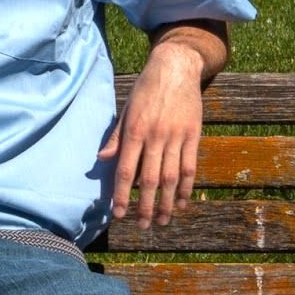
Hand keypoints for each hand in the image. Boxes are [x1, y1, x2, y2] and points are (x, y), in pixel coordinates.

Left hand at [98, 39, 207, 227]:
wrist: (175, 67)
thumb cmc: (146, 89)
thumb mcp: (126, 109)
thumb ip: (116, 137)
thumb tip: (102, 160)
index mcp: (135, 131)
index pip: (126, 171)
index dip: (122, 195)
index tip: (118, 214)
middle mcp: (155, 136)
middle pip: (151, 180)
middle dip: (146, 207)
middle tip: (143, 226)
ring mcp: (176, 137)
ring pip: (172, 178)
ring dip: (168, 203)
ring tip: (164, 221)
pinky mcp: (193, 135)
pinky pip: (190, 166)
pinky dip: (187, 187)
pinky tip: (184, 202)